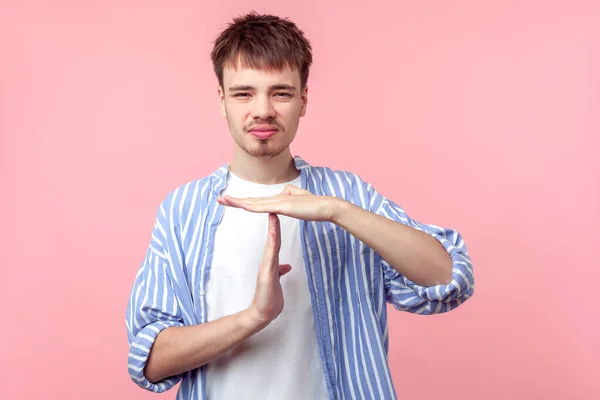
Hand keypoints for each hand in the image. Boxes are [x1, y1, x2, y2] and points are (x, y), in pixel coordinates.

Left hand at [217, 184, 343, 221]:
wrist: (326, 205)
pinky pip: (263, 207)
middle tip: (219, 199)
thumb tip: (284, 191)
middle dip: (235, 200)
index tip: (232, 201)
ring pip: (254, 202)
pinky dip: (251, 206)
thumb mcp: (299, 198)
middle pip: (252, 200)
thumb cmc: (315, 204)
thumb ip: (290, 194)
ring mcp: (279, 201)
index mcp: (279, 199)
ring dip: (238, 202)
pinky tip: (241, 205)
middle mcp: (276, 198)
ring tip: (223, 200)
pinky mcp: (283, 205)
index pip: (258, 201)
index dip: (244, 201)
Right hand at [248, 213, 291, 326]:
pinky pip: (270, 256)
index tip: (278, 212)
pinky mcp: (267, 274)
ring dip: (272, 230)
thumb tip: (287, 266)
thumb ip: (280, 271)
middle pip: (272, 238)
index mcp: (271, 262)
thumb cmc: (270, 298)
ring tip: (273, 215)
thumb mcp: (278, 281)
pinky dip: (271, 245)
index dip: (277, 227)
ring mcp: (266, 267)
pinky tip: (272, 235)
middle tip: (272, 206)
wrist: (262, 314)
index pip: (275, 240)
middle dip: (273, 222)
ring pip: (271, 245)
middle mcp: (268, 261)